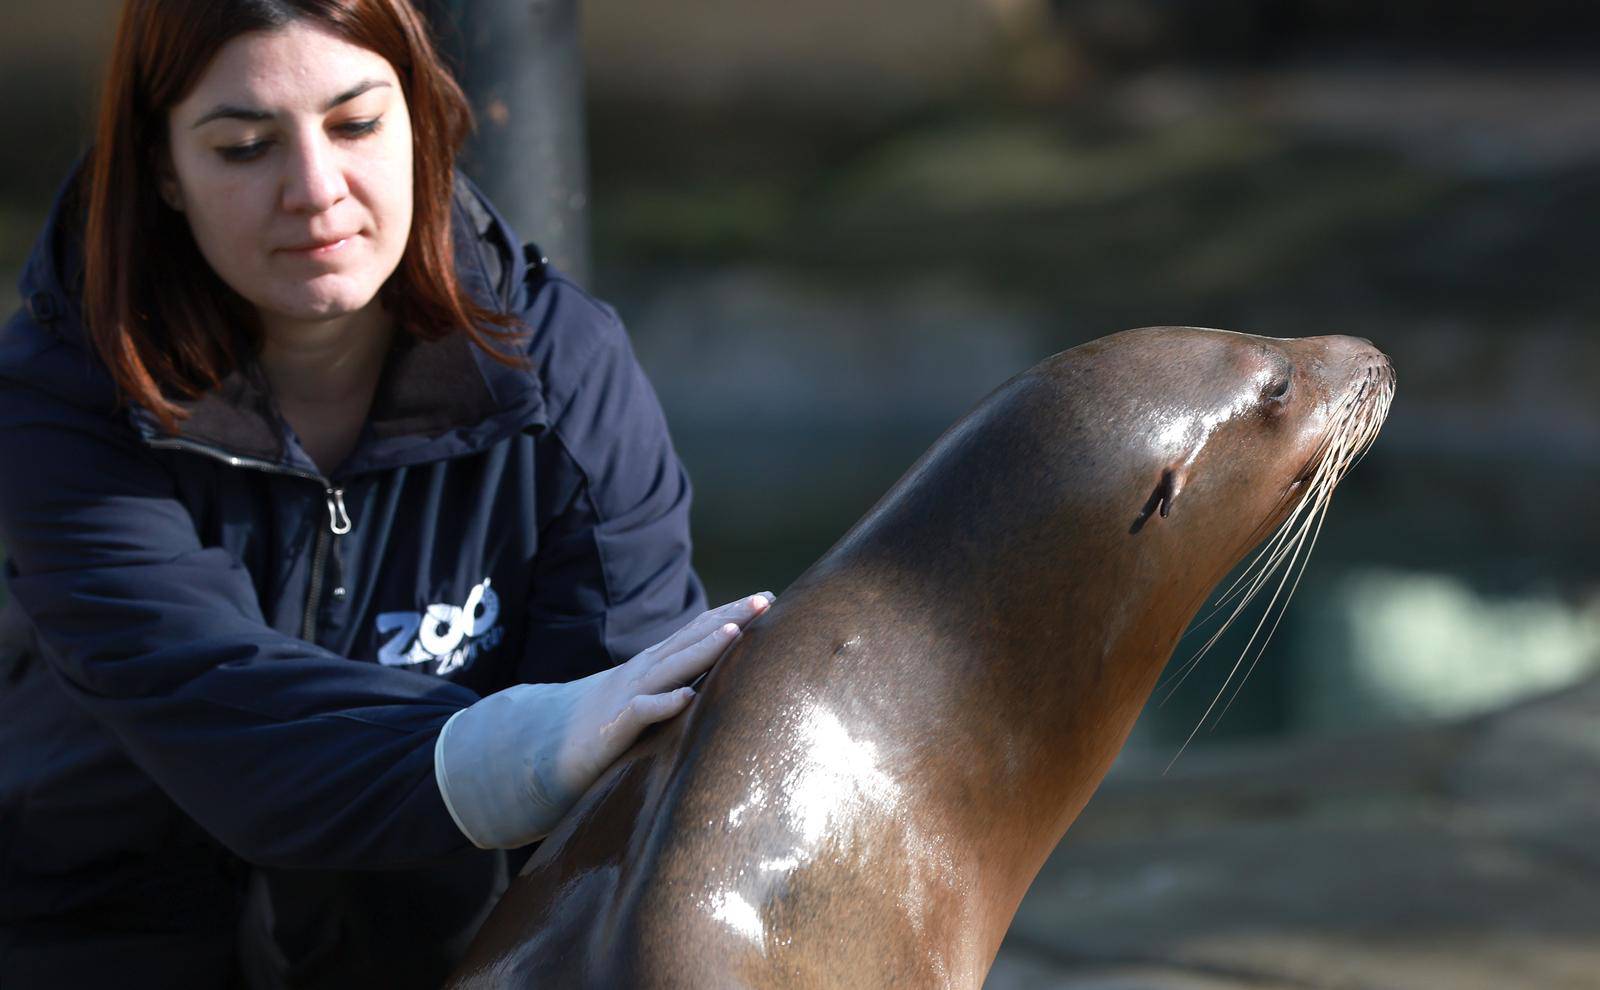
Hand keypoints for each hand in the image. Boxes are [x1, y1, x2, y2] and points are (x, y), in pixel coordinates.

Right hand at [434, 593, 772, 848]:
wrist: (535, 757)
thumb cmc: (595, 738)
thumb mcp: (639, 710)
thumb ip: (668, 697)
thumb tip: (711, 691)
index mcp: (648, 670)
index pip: (693, 634)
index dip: (728, 616)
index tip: (765, 600)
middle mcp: (638, 676)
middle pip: (689, 640)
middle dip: (729, 618)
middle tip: (765, 599)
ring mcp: (622, 698)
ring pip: (668, 667)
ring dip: (702, 649)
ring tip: (736, 631)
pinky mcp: (608, 730)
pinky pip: (638, 714)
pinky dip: (662, 704)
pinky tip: (687, 697)